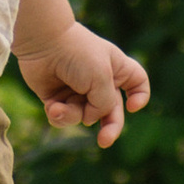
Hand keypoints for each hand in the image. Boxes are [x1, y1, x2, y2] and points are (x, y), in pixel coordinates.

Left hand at [19, 18, 150, 149]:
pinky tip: (52, 107)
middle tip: (104, 141)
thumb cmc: (78, 54)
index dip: (140, 97)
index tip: (133, 106)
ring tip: (59, 108)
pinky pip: (63, 117)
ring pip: (84, 117)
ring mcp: (78, 90)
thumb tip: (90, 119)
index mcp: (117, 68)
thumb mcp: (102, 78)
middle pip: (112, 111)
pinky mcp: (57, 97)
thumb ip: (105, 104)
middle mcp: (99, 80)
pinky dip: (59, 115)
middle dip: (110, 128)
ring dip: (73, 116)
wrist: (43, 42)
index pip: (137, 83)